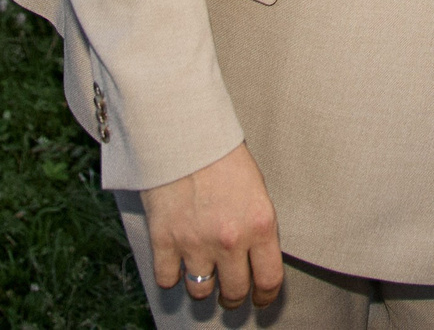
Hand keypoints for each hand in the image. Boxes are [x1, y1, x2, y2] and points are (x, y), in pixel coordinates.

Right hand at [146, 143, 283, 310]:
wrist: (183, 133)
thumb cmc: (222, 155)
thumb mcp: (255, 189)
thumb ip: (257, 226)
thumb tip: (257, 259)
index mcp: (260, 224)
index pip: (269, 280)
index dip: (264, 297)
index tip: (259, 299)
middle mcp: (230, 239)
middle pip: (234, 292)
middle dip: (233, 297)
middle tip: (230, 294)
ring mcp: (195, 242)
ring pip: (201, 292)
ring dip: (203, 288)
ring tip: (203, 277)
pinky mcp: (164, 240)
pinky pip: (168, 280)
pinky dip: (171, 276)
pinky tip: (176, 264)